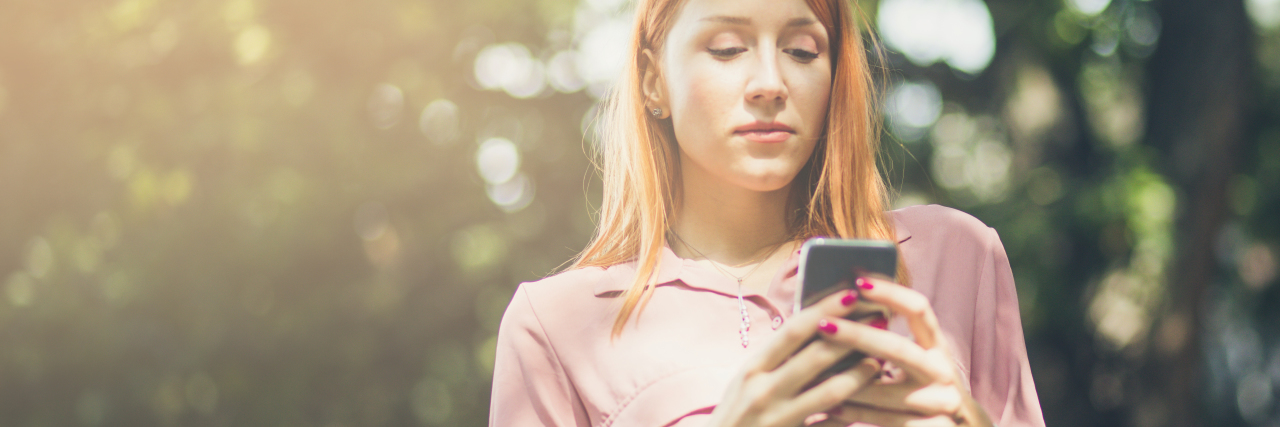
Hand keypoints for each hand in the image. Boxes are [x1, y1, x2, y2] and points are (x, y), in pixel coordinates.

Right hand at [704, 287, 882, 426]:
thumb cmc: (739, 414)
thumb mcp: (748, 381)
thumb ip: (777, 358)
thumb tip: (817, 324)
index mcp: (753, 368)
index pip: (793, 330)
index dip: (824, 309)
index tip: (851, 292)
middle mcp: (764, 390)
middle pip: (817, 355)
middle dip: (853, 333)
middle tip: (881, 317)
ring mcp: (778, 418)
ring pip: (831, 391)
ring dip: (861, 372)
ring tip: (881, 359)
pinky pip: (831, 425)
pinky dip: (853, 412)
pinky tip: (870, 402)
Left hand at [811, 277, 992, 426]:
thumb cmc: (923, 389)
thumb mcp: (914, 363)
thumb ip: (887, 343)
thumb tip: (837, 312)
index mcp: (937, 345)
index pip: (918, 309)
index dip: (890, 292)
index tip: (857, 280)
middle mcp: (944, 370)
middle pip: (898, 348)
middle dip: (857, 335)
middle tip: (822, 324)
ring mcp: (943, 401)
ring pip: (885, 390)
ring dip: (846, 382)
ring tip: (813, 374)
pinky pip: (888, 420)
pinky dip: (857, 414)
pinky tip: (833, 408)